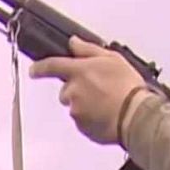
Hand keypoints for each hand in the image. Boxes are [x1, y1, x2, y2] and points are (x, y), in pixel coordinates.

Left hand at [28, 37, 149, 144]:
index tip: (34, 71)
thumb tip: (75, 42)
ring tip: (107, 103)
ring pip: (75, 106)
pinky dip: (91, 118)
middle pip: (66, 90)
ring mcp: (76, 110)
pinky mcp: (81, 127)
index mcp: (79, 71)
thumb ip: (88, 50)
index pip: (51, 66)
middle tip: (99, 90)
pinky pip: (82, 121)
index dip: (40, 68)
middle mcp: (73, 91)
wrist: (135, 116)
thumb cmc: (128, 87)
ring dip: (86, 105)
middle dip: (77, 90)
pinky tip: (106, 114)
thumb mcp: (112, 59)